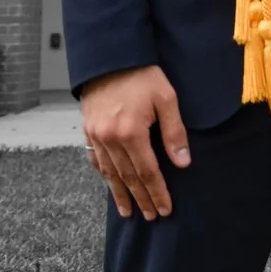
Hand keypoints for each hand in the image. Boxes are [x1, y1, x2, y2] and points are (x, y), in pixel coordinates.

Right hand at [79, 64, 188, 220]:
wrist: (110, 55)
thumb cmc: (142, 74)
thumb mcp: (166, 98)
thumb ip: (174, 132)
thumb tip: (183, 163)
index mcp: (131, 132)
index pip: (147, 172)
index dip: (157, 192)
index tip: (165, 209)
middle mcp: (110, 138)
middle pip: (128, 177)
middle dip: (141, 199)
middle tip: (151, 216)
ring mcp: (96, 135)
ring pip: (109, 172)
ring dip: (120, 193)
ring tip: (129, 211)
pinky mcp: (88, 128)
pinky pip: (95, 158)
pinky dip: (104, 174)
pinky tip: (110, 184)